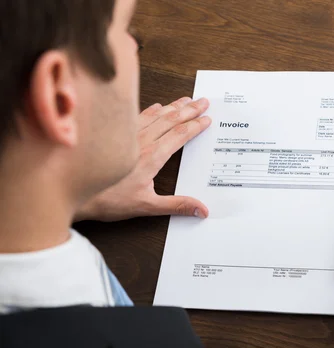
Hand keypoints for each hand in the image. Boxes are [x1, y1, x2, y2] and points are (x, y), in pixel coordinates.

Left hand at [76, 97, 211, 221]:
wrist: (74, 191)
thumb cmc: (108, 200)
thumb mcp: (146, 206)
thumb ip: (176, 205)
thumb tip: (201, 209)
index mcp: (152, 157)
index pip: (180, 135)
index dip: (196, 126)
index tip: (207, 119)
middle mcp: (141, 141)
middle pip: (171, 120)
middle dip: (190, 110)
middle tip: (204, 102)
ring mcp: (128, 136)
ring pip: (156, 115)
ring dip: (174, 106)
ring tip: (187, 100)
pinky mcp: (116, 135)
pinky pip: (138, 116)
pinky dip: (151, 109)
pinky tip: (157, 105)